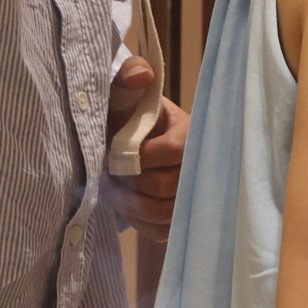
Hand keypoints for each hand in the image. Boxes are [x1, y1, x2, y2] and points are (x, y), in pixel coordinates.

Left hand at [116, 63, 186, 233]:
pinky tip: (127, 204)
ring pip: (163, 213)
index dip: (140, 156)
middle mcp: (200, 166)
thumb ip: (128, 76)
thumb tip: (141, 76)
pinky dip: (138, 221)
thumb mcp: (126, 91)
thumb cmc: (128, 114)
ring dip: (130, 204)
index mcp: (192, 132)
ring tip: (111, 190)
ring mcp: (194, 196)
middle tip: (106, 174)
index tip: (112, 153)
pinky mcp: (182, 220)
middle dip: (129, 183)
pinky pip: (162, 231)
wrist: (130, 137)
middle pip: (167, 187)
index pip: (174, 150)